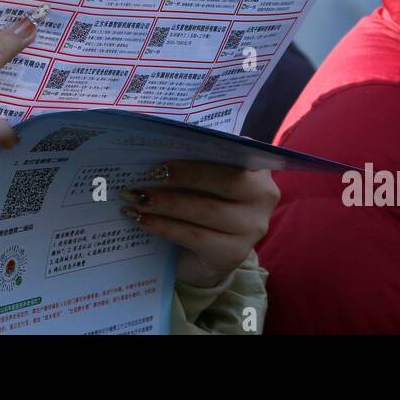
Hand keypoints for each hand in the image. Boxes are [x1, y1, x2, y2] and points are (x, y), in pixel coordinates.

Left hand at [121, 161, 279, 288]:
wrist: (204, 255)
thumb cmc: (200, 202)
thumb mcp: (200, 179)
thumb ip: (191, 158)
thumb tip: (157, 144)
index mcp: (257, 166)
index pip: (235, 150)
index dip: (205, 147)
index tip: (175, 146)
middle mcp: (263, 195)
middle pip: (225, 180)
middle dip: (183, 176)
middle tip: (148, 174)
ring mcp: (252, 227)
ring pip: (207, 210)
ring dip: (167, 203)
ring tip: (137, 199)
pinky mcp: (234, 253)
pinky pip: (196, 236)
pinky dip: (165, 227)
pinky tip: (142, 221)